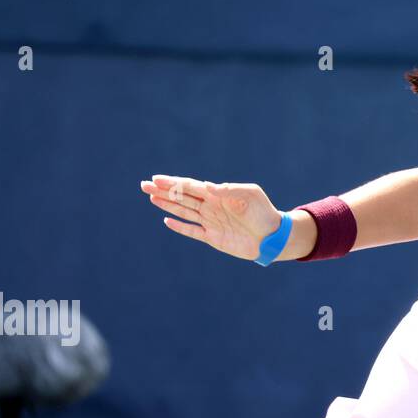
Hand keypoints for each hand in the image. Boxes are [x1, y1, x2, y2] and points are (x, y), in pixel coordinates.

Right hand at [140, 175, 281, 260]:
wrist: (273, 236)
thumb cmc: (263, 212)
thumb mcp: (250, 194)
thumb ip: (228, 189)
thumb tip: (206, 185)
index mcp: (219, 194)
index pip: (191, 186)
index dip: (173, 182)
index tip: (156, 179)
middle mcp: (211, 207)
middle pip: (182, 197)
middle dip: (163, 191)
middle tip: (144, 185)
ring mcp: (211, 222)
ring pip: (183, 212)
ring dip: (167, 205)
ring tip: (151, 198)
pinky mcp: (213, 238)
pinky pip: (192, 231)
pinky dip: (180, 227)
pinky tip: (167, 220)